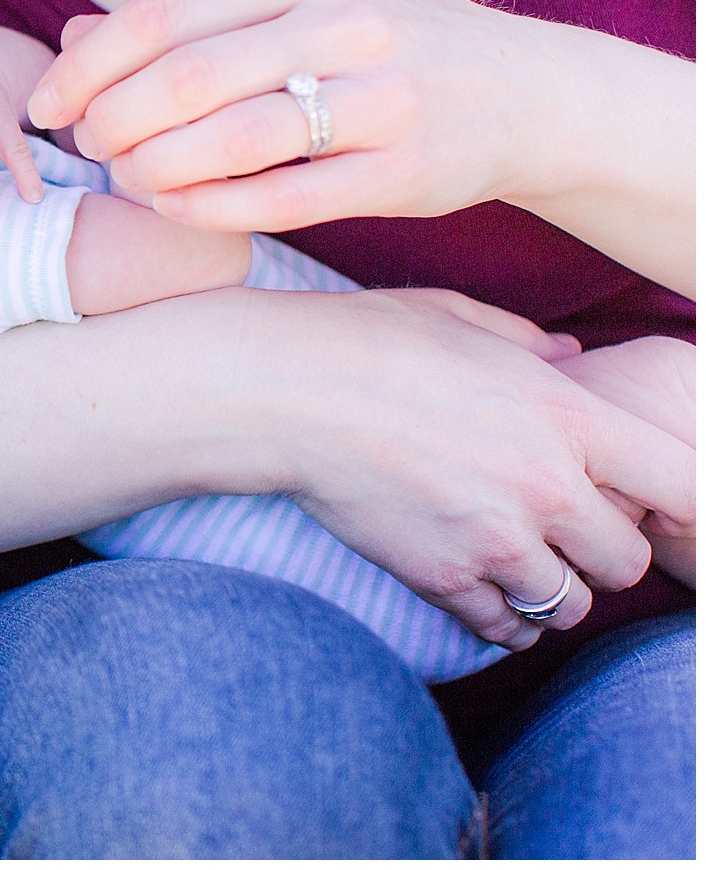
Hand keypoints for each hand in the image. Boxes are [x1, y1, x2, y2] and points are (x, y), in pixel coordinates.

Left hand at [26, 0, 551, 231]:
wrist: (528, 93)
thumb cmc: (380, 48)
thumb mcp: (291, 8)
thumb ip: (187, 22)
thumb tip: (73, 36)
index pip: (161, 14)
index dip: (87, 66)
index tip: (44, 105)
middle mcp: (342, 24)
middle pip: (185, 78)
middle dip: (112, 122)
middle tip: (86, 148)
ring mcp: (380, 98)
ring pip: (231, 140)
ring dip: (154, 169)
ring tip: (125, 178)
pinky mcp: (405, 171)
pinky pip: (284, 199)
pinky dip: (212, 209)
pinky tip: (173, 208)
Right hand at [259, 288, 693, 649]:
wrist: (280, 391)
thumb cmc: (365, 341)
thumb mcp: (459, 319)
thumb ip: (529, 344)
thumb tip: (566, 356)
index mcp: (568, 417)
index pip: (684, 485)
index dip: (677, 501)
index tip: (647, 499)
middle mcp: (547, 488)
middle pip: (626, 561)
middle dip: (602, 552)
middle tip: (567, 533)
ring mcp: (494, 539)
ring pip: (567, 604)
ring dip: (550, 589)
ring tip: (520, 563)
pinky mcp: (441, 575)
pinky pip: (502, 627)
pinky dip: (501, 618)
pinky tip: (483, 589)